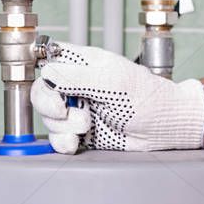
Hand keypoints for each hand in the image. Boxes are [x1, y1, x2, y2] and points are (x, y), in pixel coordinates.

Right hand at [31, 44, 203, 153]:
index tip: (51, 84)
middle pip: (41, 92)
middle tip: (62, 111)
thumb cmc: (147, 97)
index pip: (49, 61)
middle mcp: (75, 86)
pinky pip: (57, 138)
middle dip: (48, 104)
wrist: (162, 128)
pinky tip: (76, 141)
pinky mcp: (78, 132)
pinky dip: (62, 142)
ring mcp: (76, 110)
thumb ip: (76, 76)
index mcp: (83, 64)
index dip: (44, 72)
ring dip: (62, 125)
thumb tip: (48, 73)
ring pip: (48, 118)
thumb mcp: (111, 81)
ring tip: (86, 125)